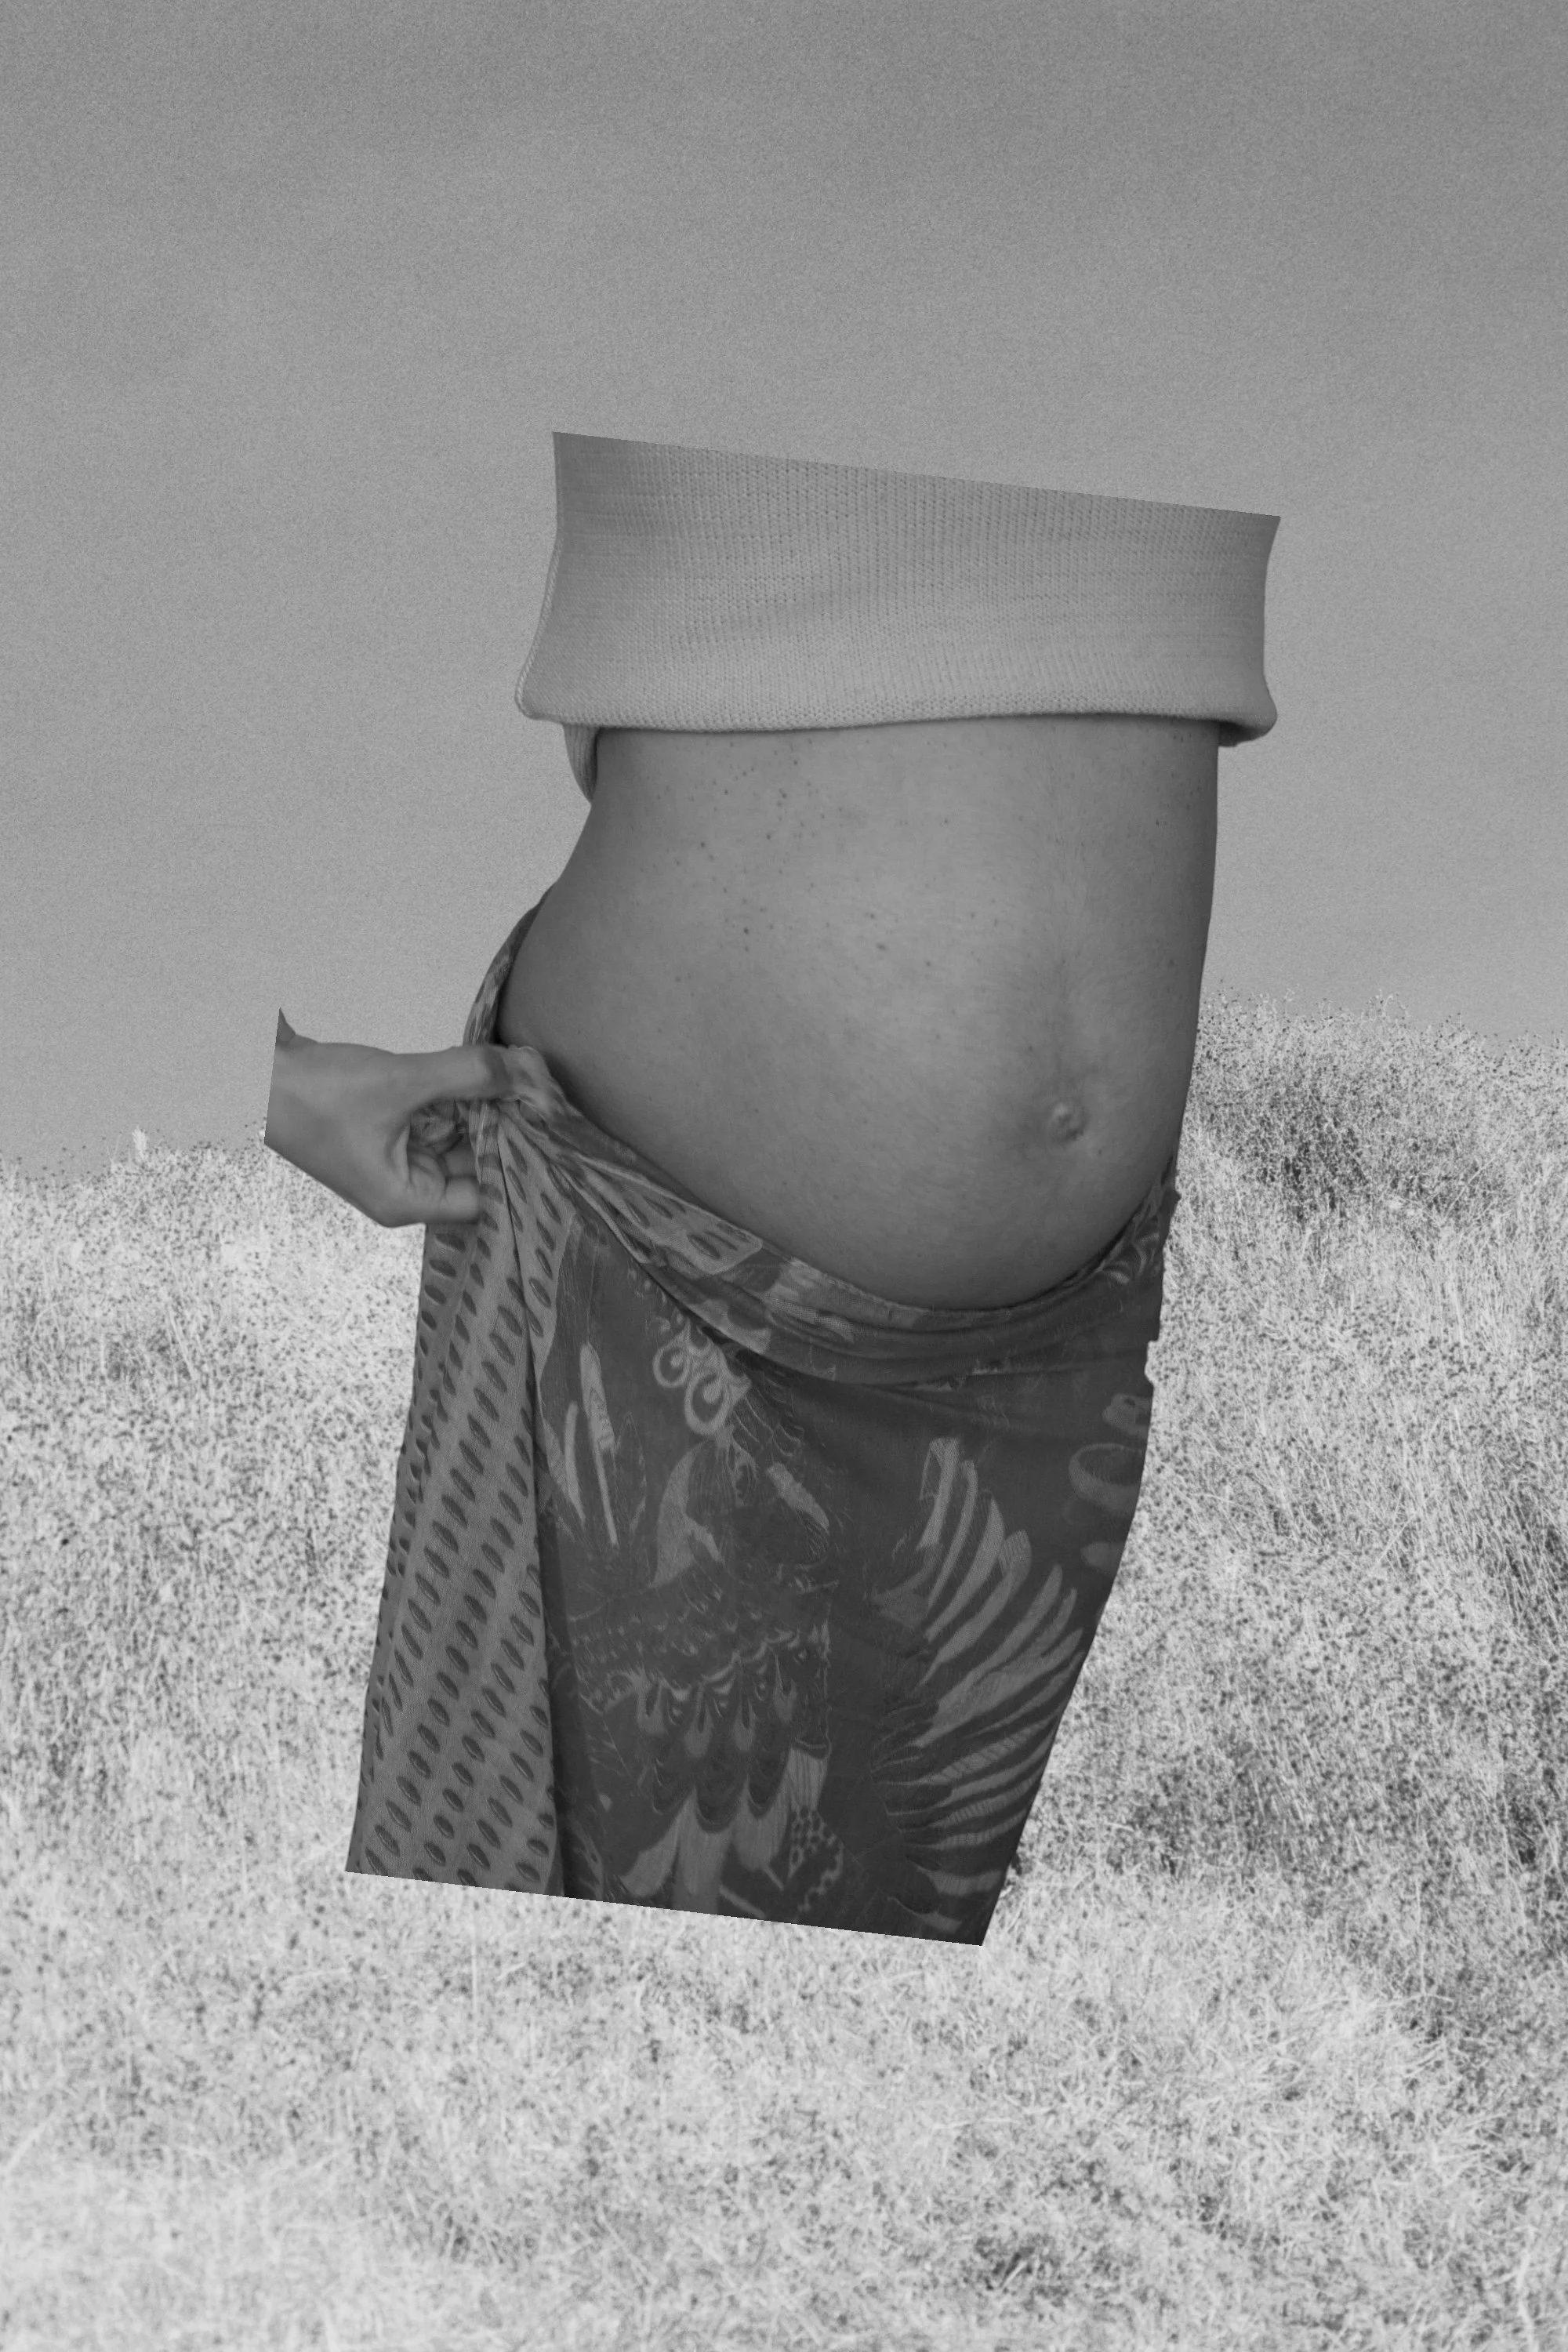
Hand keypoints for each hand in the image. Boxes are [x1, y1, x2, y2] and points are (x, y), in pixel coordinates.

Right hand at [264, 1010, 529, 1227]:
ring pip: (457, 1139)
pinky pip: (435, 1120)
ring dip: (481, 1109)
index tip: (544, 1129)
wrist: (251, 1070)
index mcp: (404, 1201)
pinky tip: (481, 1071)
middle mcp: (403, 1189)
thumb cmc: (314, 1093)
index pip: (482, 1200)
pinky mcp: (386, 1131)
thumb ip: (466, 1076)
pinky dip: (455, 1099)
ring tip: (519, 1076)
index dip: (513, 1165)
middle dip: (501, 1130)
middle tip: (541, 1095)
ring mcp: (393, 1160)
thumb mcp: (401, 1082)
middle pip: (472, 1167)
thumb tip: (523, 1071)